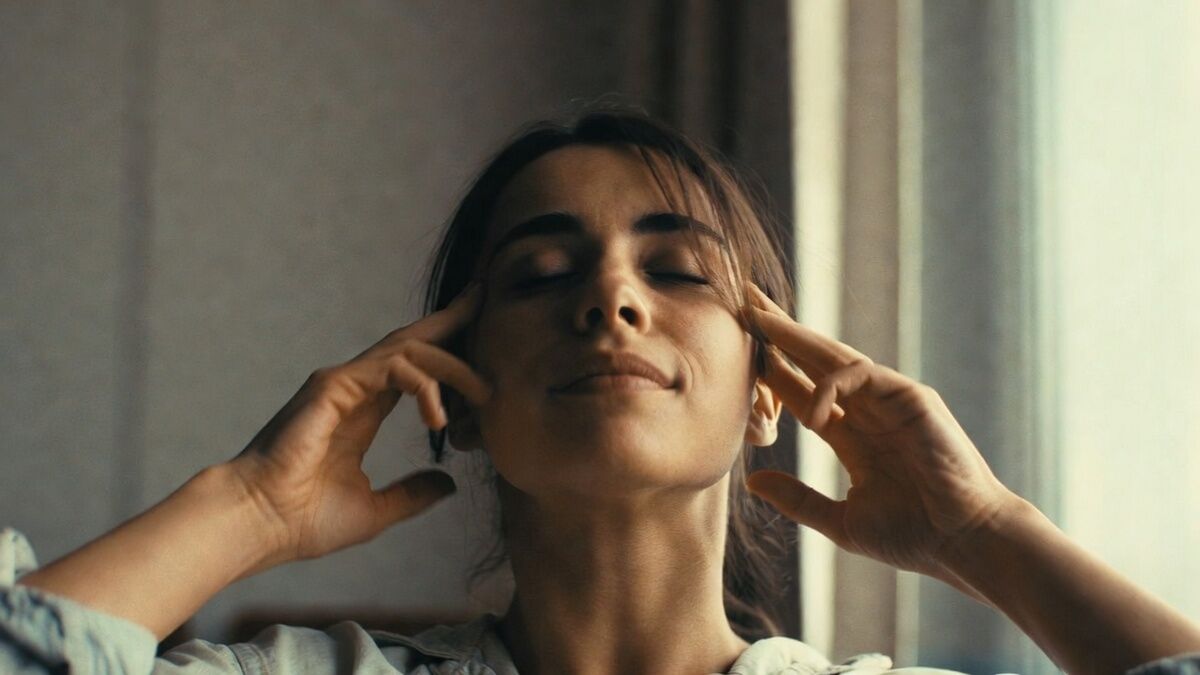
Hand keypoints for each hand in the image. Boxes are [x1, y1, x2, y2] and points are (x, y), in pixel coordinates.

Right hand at [227, 283, 491, 566]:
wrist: (259, 524)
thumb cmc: (302, 520)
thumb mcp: (375, 509)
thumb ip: (412, 494)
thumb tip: (448, 483)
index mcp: (363, 412)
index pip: (413, 368)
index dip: (446, 350)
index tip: (479, 338)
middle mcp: (354, 389)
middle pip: (412, 340)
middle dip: (451, 320)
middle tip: (486, 300)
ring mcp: (343, 383)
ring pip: (410, 349)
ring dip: (453, 365)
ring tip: (484, 393)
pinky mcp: (334, 386)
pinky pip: (394, 369)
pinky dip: (424, 385)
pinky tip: (438, 416)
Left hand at [743, 283, 1018, 593]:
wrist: (962, 542)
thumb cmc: (912, 535)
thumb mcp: (841, 521)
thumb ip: (798, 499)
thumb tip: (753, 482)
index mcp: (852, 435)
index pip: (802, 390)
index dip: (771, 369)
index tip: (736, 349)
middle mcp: (869, 410)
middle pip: (815, 359)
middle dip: (779, 331)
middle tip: (744, 301)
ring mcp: (890, 399)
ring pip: (834, 355)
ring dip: (795, 336)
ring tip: (757, 317)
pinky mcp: (912, 397)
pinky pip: (860, 374)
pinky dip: (828, 387)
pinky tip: (811, 414)